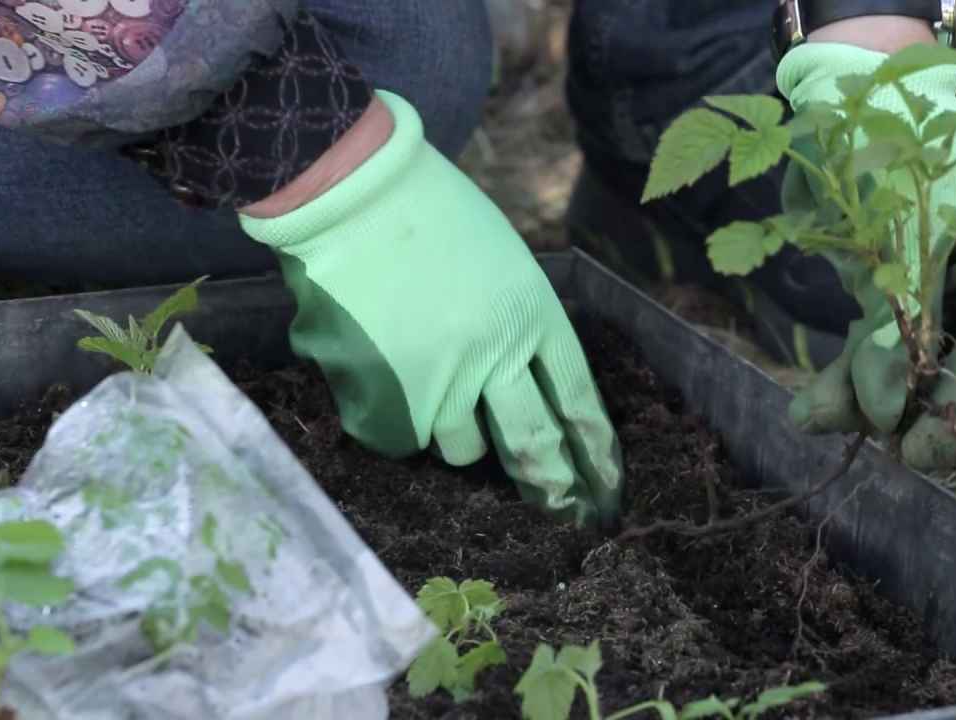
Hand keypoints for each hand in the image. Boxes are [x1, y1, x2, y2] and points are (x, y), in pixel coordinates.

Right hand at [239, 92, 622, 529]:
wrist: (351, 193)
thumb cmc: (429, 215)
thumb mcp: (503, 262)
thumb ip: (516, 326)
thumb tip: (517, 388)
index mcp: (532, 316)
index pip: (577, 403)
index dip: (594, 452)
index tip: (605, 487)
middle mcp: (494, 358)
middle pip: (534, 444)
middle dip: (553, 486)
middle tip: (563, 510)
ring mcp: (436, 383)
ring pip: (461, 448)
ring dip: (457, 430)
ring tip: (434, 386)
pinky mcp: (380, 397)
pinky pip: (399, 435)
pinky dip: (396, 416)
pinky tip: (382, 371)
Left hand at [777, 43, 955, 470]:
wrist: (835, 92)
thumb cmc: (874, 141)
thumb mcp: (888, 233)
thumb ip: (892, 326)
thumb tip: (884, 414)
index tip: (922, 441)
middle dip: (935, 408)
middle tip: (895, 450)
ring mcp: (948, 279)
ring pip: (931, 366)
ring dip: (881, 400)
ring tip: (826, 418)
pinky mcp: (899, 292)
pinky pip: (888, 351)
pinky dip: (854, 380)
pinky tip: (816, 408)